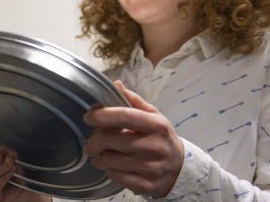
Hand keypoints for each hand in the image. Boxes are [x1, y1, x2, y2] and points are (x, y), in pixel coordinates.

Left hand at [83, 80, 183, 197]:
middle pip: (111, 140)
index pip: (125, 116)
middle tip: (91, 143)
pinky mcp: (147, 185)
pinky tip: (114, 167)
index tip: (89, 117)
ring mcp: (152, 168)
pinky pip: (116, 176)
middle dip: (94, 141)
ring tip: (101, 155)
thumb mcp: (153, 116)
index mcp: (157, 125)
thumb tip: (116, 84)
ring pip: (110, 161)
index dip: (102, 115)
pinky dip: (109, 171)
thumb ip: (133, 101)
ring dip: (100, 158)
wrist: (180, 168)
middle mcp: (155, 146)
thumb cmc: (161, 138)